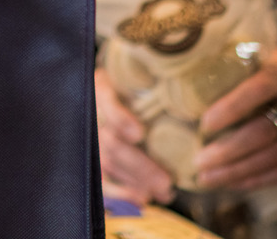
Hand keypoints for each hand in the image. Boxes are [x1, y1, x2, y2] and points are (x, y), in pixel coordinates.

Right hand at [94, 69, 173, 204]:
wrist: (106, 90)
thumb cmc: (131, 84)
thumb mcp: (138, 75)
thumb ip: (154, 85)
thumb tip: (188, 99)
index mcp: (102, 88)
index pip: (106, 103)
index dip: (121, 119)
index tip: (139, 134)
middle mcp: (92, 114)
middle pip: (111, 143)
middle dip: (140, 165)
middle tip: (167, 182)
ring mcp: (88, 139)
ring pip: (108, 164)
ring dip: (137, 182)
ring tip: (164, 193)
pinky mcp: (90, 159)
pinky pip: (101, 180)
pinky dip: (120, 193)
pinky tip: (141, 200)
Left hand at [192, 47, 276, 191]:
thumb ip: (245, 65)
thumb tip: (193, 80)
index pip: (258, 89)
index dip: (230, 108)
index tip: (204, 123)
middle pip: (263, 132)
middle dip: (227, 151)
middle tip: (198, 160)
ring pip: (272, 158)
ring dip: (236, 172)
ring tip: (208, 177)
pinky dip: (256, 180)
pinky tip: (233, 182)